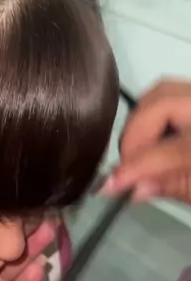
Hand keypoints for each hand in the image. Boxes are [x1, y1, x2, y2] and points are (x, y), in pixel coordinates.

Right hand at [103, 80, 190, 202]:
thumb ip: (172, 185)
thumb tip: (134, 188)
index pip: (165, 148)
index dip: (133, 167)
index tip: (108, 185)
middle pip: (158, 101)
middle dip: (134, 134)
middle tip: (128, 165)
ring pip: (162, 92)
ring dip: (142, 122)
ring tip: (140, 154)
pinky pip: (171, 96)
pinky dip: (155, 115)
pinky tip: (155, 142)